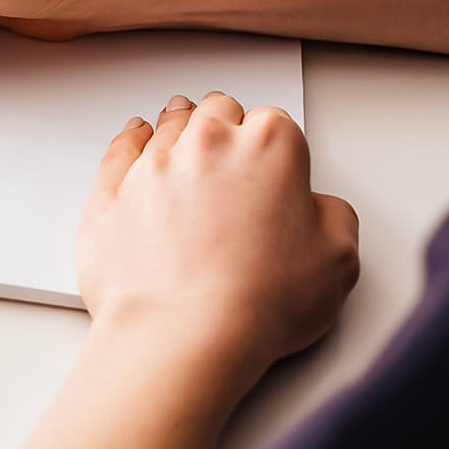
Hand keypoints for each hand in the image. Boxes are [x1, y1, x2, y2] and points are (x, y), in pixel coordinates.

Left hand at [78, 92, 359, 374]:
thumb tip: (317, 211)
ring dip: (177, 129)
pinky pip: (119, 150)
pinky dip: (128, 143)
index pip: (273, 123)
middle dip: (223, 126)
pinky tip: (134, 141)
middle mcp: (206, 144)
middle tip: (227, 147)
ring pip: (167, 127)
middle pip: (216, 114)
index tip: (272, 164)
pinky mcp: (110, 191)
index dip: (273, 146)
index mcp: (268, 146)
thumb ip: (332, 218)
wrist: (183, 334)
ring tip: (180, 133)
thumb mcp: (338, 261)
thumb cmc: (256, 302)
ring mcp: (152, 165)